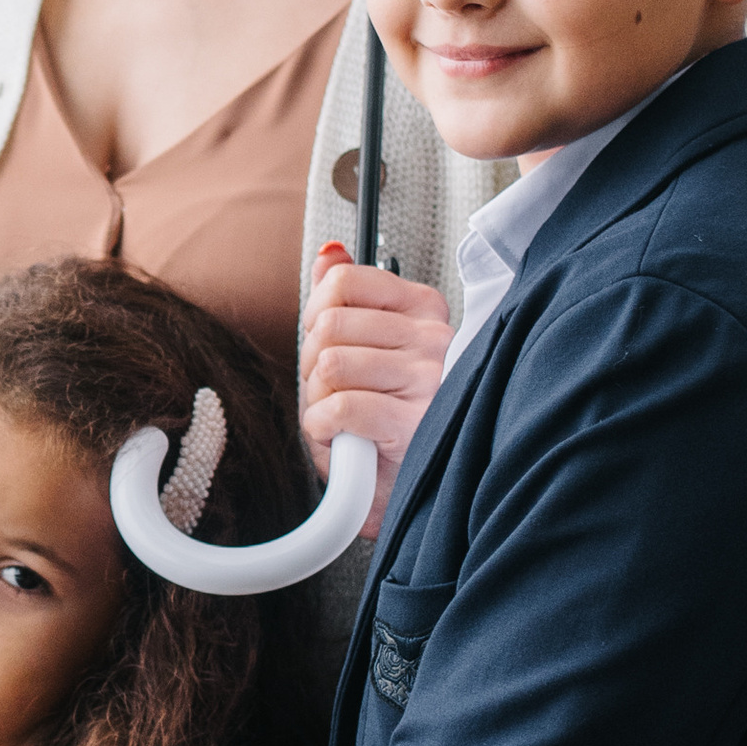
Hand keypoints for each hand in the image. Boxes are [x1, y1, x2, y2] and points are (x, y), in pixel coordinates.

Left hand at [300, 245, 451, 530]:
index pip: (344, 281)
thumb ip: (350, 297)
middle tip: (334, 391)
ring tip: (341, 417)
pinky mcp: (413, 423)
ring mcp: (428, 381)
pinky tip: (341, 437)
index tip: (325, 342)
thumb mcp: (368, 349)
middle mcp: (433, 340)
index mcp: (425, 311)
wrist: (415, 490)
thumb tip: (330, 255)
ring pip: (329, 365)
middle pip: (329, 325)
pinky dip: (323, 428)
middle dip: (313, 365)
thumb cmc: (392, 420)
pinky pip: (338, 407)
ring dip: (317, 399)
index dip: (316, 314)